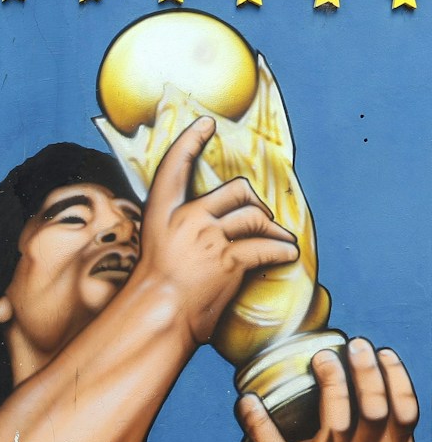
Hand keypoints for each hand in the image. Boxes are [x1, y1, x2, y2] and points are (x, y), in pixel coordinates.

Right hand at [136, 117, 298, 346]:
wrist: (157, 318)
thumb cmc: (155, 292)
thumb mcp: (159, 251)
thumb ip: (181, 234)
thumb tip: (213, 229)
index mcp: (161, 215)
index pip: (174, 167)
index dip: (190, 142)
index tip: (205, 124)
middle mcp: (185, 220)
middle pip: (236, 191)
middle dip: (255, 205)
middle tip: (262, 221)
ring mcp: (208, 238)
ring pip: (256, 218)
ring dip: (273, 231)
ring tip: (279, 243)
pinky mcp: (229, 259)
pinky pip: (268, 247)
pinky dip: (282, 252)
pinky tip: (286, 256)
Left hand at [237, 338, 417, 441]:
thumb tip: (400, 397)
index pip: (404, 412)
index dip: (396, 379)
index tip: (382, 352)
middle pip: (373, 410)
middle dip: (367, 373)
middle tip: (354, 345)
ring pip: (333, 419)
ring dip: (330, 383)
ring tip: (322, 356)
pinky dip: (256, 420)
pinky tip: (248, 399)